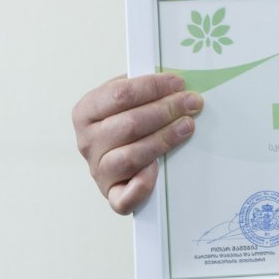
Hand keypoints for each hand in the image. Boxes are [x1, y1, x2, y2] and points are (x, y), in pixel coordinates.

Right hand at [72, 72, 202, 213]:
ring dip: (163, 139)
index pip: (119, 95)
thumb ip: (141, 89)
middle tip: (192, 103)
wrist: (115, 158)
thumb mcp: (125, 99)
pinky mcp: (113, 195)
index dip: (152, 87)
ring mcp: (98, 171)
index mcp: (86, 112)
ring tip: (187, 126)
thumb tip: (173, 81)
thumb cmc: (125, 121)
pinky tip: (158, 169)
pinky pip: (125, 197)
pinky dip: (142, 185)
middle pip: (129, 125)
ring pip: (131, 156)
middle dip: (165, 110)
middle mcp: (87, 142)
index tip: (179, 82)